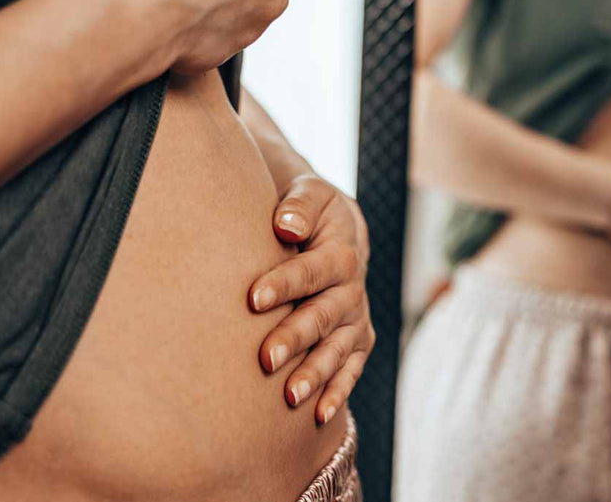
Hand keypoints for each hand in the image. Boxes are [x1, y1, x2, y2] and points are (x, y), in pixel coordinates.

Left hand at [248, 174, 373, 424]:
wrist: (338, 230)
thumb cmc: (310, 212)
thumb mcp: (309, 194)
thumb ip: (299, 205)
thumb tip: (286, 224)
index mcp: (340, 254)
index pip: (312, 270)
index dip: (284, 284)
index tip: (253, 299)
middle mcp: (353, 291)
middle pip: (323, 316)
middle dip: (295, 338)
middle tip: (264, 359)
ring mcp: (356, 320)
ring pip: (337, 350)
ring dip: (315, 373)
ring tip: (290, 396)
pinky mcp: (357, 342)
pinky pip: (350, 370)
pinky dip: (337, 393)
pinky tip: (318, 417)